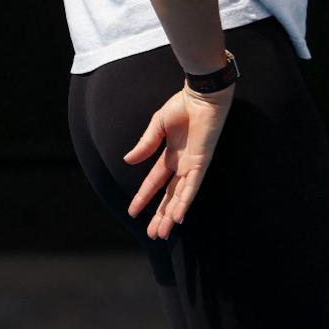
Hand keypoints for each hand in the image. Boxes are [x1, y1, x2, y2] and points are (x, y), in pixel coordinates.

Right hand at [123, 83, 234, 238]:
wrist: (201, 95)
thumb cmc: (182, 105)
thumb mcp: (158, 125)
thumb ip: (145, 144)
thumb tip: (127, 161)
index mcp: (172, 154)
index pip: (155, 181)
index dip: (144, 196)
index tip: (132, 211)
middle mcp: (182, 163)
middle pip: (169, 195)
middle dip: (160, 214)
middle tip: (152, 234)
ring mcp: (192, 165)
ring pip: (180, 197)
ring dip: (171, 215)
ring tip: (162, 233)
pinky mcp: (201, 163)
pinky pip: (192, 187)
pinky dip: (185, 202)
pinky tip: (178, 217)